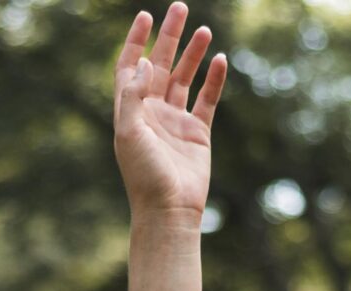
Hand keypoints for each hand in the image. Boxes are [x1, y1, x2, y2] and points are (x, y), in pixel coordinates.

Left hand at [113, 6, 226, 223]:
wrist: (169, 210)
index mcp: (131, 111)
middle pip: (160, 65)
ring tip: (204, 30)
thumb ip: (133, 95)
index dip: (135, 41)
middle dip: (168, 37)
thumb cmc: (144, 176)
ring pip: (184, 78)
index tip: (145, 17)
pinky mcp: (198, 133)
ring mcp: (176, 121)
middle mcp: (152, 112)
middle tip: (179, 9)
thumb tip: (144, 62)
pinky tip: (221, 60)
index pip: (130, 68)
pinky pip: (207, 99)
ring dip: (193, 54)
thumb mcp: (129, 133)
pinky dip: (214, 80)